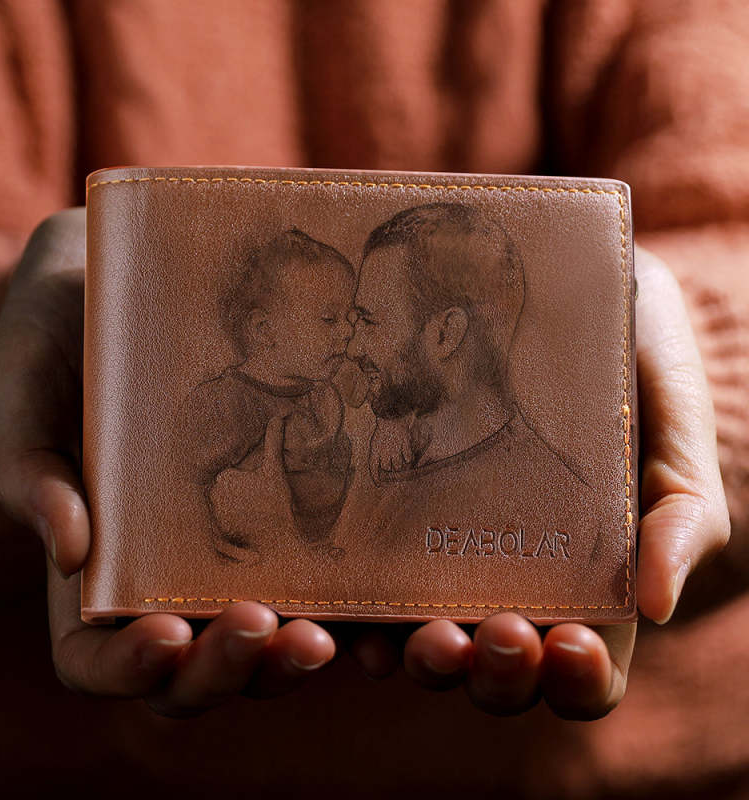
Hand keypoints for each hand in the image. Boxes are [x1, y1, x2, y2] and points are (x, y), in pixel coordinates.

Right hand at [0, 208, 337, 716]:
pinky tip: (377, 590)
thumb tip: (70, 554)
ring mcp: (226, 547)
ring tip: (325, 631)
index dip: (125, 670)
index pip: (94, 657)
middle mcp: (162, 572)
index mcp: (89, 565)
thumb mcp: (25, 387)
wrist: (125, 286)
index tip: (164, 634)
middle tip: (265, 626)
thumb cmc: (61, 336)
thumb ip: (32, 469)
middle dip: (228, 669)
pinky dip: (346, 603)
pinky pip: (314, 575)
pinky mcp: (284, 510)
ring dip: (291, 655)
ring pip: (260, 641)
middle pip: (192, 669)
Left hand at [210, 415, 301, 557]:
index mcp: (224, 478)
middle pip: (227, 489)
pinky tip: (249, 524)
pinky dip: (232, 521)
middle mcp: (214, 496)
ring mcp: (215, 515)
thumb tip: (277, 418)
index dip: (245, 479)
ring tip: (254, 512)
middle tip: (258, 500)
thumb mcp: (274, 470)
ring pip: (224, 504)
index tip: (258, 487)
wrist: (277, 541)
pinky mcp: (218, 532)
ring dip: (234, 506)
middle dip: (238, 492)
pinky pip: (223, 521)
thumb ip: (272, 443)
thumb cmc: (276, 503)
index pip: (232, 473)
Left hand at [359, 245, 730, 718]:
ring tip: (431, 632)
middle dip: (499, 674)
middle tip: (499, 629)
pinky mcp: (395, 515)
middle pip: (501, 672)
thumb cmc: (630, 360)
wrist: (564, 288)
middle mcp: (515, 579)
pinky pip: (371, 589)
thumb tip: (655, 606)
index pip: (584, 670)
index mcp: (590, 579)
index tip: (572, 641)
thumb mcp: (674, 427)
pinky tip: (357, 613)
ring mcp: (449, 552)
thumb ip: (684, 512)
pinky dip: (364, 620)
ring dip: (430, 659)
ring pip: (432, 645)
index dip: (578, 682)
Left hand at [369, 414, 414, 480]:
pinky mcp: (404, 443)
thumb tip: (381, 470)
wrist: (391, 416)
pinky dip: (408, 458)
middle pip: (387, 468)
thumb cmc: (383, 431)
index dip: (376, 478)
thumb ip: (377, 456)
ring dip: (400, 464)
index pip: (373, 468)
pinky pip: (408, 457)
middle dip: (390, 468)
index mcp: (374, 449)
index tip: (379, 484)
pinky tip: (406, 454)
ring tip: (399, 459)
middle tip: (393, 464)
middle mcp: (384, 450)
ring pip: (398, 465)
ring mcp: (394, 447)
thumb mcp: (375, 443)